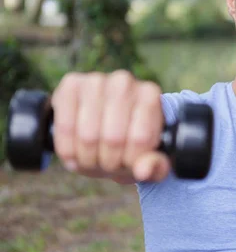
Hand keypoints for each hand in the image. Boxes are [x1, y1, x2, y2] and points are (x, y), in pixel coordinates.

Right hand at [51, 70, 169, 182]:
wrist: (105, 131)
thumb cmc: (131, 145)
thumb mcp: (150, 160)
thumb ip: (154, 166)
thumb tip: (143, 171)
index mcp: (149, 95)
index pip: (140, 138)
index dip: (131, 160)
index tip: (129, 163)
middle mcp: (123, 82)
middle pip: (113, 138)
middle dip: (109, 162)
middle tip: (109, 164)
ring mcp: (95, 80)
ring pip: (88, 135)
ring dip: (88, 158)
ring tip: (93, 159)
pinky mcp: (70, 85)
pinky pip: (64, 127)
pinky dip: (67, 149)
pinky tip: (75, 152)